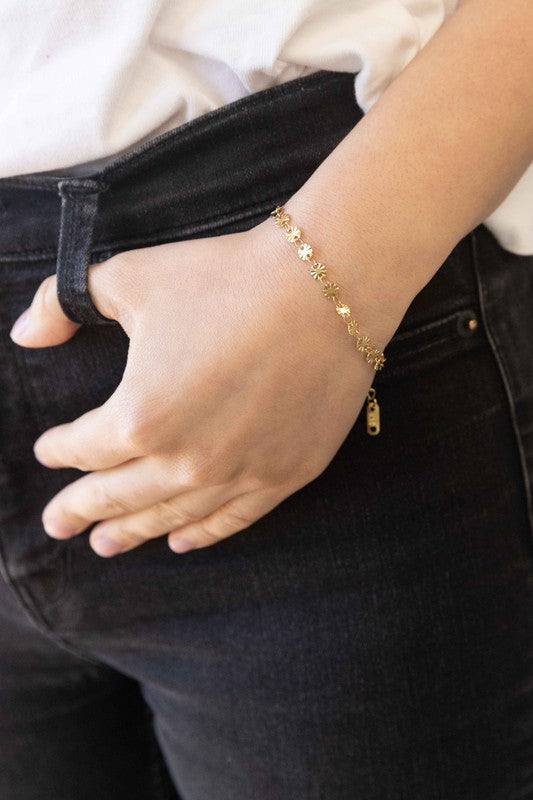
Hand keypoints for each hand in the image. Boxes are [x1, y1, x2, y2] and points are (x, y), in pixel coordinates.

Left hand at [9, 214, 403, 556]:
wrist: (328, 287)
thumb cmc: (226, 277)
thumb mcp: (130, 278)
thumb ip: (63, 302)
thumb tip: (25, 334)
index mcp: (140, 416)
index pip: (84, 446)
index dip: (59, 449)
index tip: (49, 450)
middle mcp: (185, 460)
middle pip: (118, 496)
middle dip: (80, 509)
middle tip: (56, 526)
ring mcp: (239, 474)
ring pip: (171, 517)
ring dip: (132, 532)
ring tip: (105, 545)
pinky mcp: (285, 476)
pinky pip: (233, 519)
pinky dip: (202, 534)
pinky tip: (180, 542)